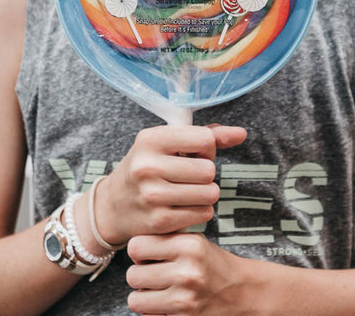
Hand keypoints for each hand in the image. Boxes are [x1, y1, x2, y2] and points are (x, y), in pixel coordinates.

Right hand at [92, 124, 246, 244]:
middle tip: (190, 175)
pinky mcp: (160, 221)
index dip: (207, 148)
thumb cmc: (147, 167)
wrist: (112, 206)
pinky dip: (200, 210)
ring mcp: (152, 195)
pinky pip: (203, 213)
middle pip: (209, 170)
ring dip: (206, 193)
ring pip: (210, 193)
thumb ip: (206, 136)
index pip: (204, 139)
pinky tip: (184, 206)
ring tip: (188, 190)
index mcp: (150, 139)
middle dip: (206, 174)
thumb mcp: (167, 143)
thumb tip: (242, 133)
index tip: (193, 153)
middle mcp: (148, 166)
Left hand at [126, 233, 247, 315]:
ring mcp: (185, 300)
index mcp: (189, 245)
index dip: (139, 250)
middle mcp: (187, 272)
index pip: (136, 246)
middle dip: (139, 275)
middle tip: (153, 274)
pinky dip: (154, 312)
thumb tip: (131, 245)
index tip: (147, 254)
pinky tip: (167, 304)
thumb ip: (165, 238)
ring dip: (143, 296)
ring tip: (158, 290)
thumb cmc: (211, 263)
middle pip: (132, 275)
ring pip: (135, 300)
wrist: (242, 292)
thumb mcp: (194, 241)